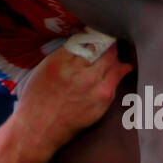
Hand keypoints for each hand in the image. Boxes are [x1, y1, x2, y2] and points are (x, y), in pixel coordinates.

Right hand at [15, 41, 131, 145]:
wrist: (38, 130)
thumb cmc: (37, 99)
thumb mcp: (44, 68)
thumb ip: (65, 53)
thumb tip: (86, 38)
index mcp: (61, 62)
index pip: (85, 37)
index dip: (95, 32)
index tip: (98, 31)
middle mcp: (78, 73)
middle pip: (103, 47)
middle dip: (108, 41)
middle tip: (110, 39)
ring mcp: (93, 88)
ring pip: (114, 60)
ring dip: (115, 55)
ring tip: (114, 52)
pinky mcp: (102, 100)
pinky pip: (118, 77)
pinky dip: (122, 69)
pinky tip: (124, 66)